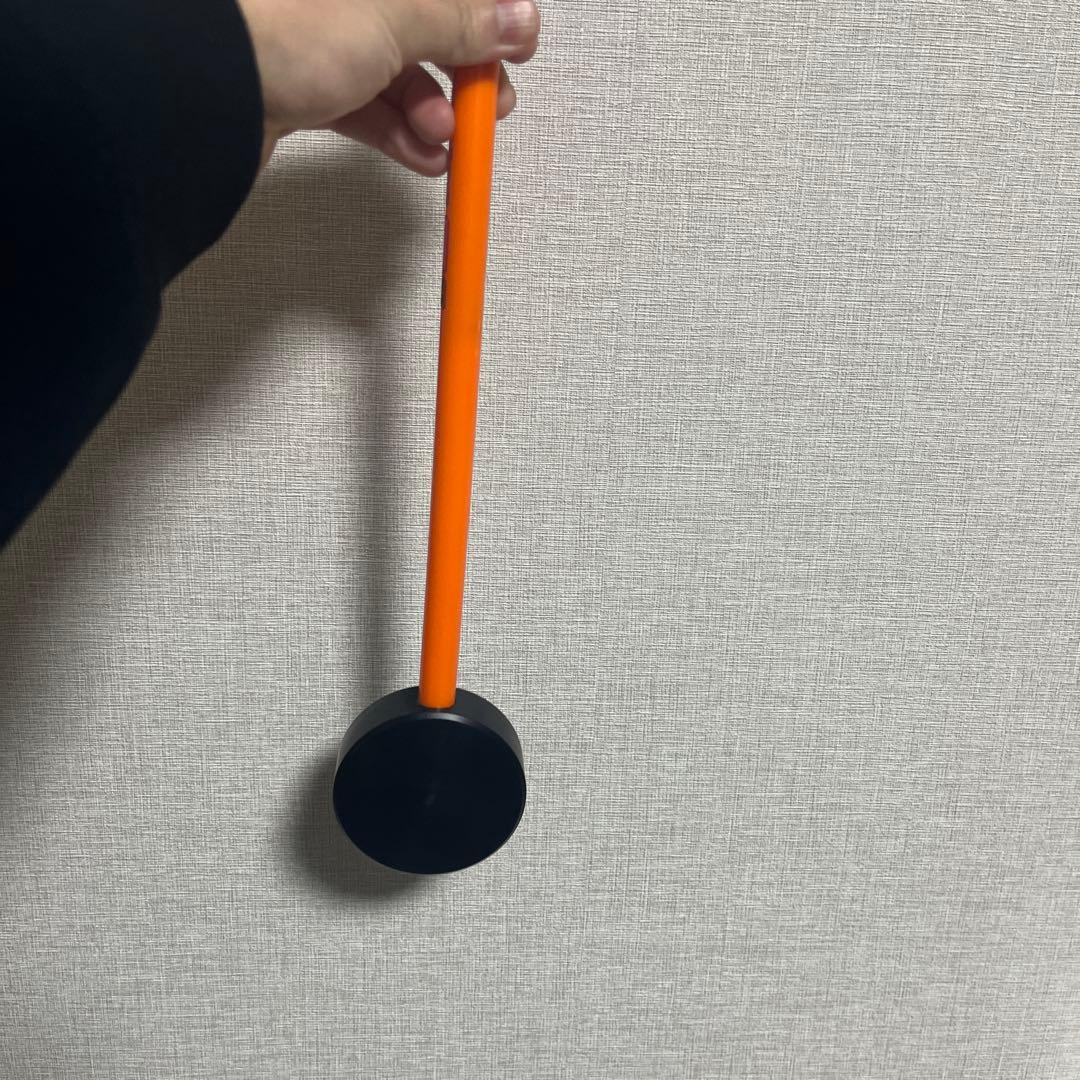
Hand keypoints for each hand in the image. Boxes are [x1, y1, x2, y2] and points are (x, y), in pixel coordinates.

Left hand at [237, 0, 540, 173]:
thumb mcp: (393, 13)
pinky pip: (363, 106)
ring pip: (394, 71)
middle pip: (422, 22)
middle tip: (486, 102)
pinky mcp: (300, 85)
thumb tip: (515, 20)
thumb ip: (460, 19)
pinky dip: (397, 133)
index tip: (517, 43)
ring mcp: (317, 37)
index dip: (487, 9)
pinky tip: (422, 156)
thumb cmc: (272, 25)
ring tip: (447, 139)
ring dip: (431, 112)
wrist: (191, 88)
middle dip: (463, 68)